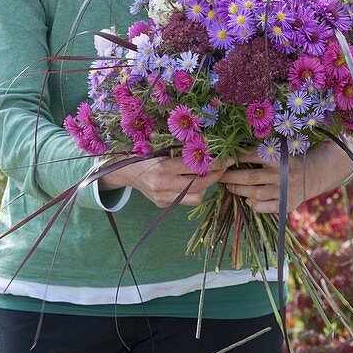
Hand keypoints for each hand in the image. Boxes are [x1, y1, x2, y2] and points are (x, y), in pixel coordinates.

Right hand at [98, 153, 230, 208]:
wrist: (124, 171)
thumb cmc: (144, 155)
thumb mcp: (160, 148)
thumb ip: (181, 151)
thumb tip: (209, 148)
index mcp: (162, 168)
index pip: (195, 168)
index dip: (214, 164)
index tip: (227, 158)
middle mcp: (162, 186)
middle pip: (199, 185)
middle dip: (215, 176)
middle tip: (224, 166)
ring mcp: (163, 198)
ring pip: (196, 197)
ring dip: (206, 186)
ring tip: (209, 174)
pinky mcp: (163, 205)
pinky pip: (187, 200)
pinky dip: (195, 191)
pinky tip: (194, 181)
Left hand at [219, 141, 352, 213]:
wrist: (314, 174)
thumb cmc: (288, 160)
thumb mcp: (278, 150)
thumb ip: (259, 150)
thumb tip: (228, 151)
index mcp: (280, 156)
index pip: (252, 156)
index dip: (233, 158)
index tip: (218, 161)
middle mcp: (284, 174)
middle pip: (251, 177)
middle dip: (231, 177)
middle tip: (219, 176)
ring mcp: (286, 190)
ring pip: (256, 193)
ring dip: (239, 191)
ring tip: (229, 187)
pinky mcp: (288, 204)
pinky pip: (266, 208)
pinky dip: (254, 205)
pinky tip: (248, 200)